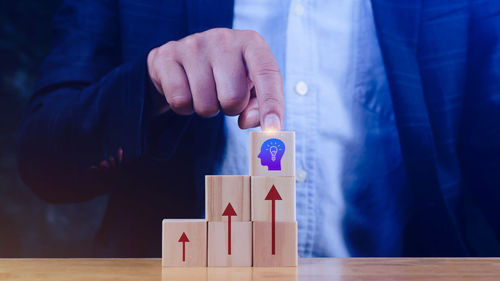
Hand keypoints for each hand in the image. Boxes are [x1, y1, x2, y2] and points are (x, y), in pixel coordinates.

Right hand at [147, 28, 282, 129]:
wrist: (184, 60)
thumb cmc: (226, 76)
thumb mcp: (249, 87)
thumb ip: (258, 106)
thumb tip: (247, 121)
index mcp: (251, 42)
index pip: (267, 73)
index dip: (272, 104)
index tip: (273, 129)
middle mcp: (223, 38)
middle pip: (233, 98)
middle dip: (230, 108)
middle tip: (223, 97)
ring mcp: (192, 44)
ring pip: (205, 104)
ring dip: (206, 108)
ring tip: (205, 91)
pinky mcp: (166, 55)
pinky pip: (179, 101)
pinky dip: (184, 107)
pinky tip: (186, 90)